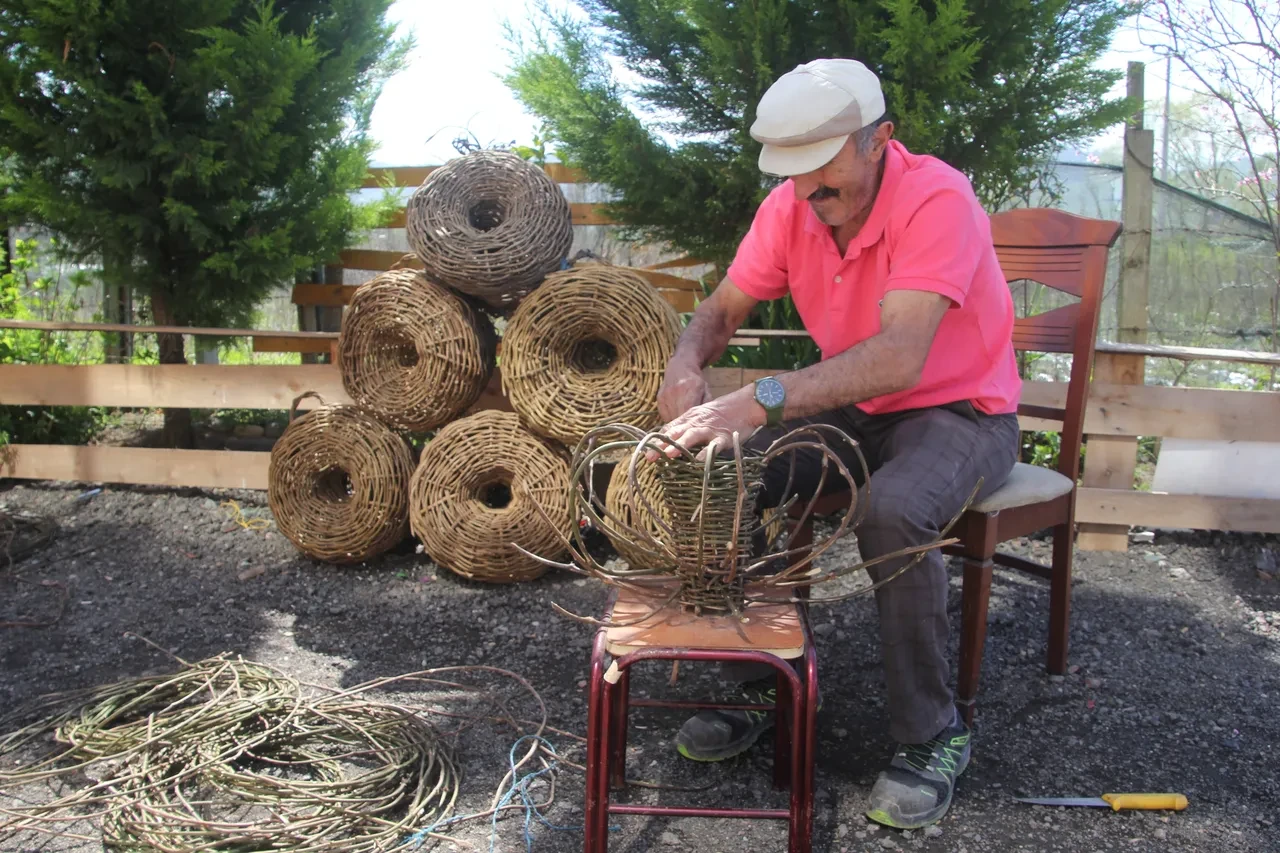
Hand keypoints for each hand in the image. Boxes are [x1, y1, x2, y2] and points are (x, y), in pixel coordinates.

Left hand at [647, 387, 762, 460]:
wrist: (748, 402)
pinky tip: (699, 461)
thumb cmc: (724, 412)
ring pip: (692, 436)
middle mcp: (697, 422)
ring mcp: (711, 429)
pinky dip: (707, 453)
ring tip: (668, 455)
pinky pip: (714, 445)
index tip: (646, 450)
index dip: (657, 440)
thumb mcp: (701, 415)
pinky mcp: (725, 436)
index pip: (669, 429)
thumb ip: (687, 426)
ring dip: (679, 445)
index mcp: (690, 417)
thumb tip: (672, 441)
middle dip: (661, 446)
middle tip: (649, 458)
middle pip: (676, 433)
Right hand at [657, 358, 710, 421]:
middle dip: (685, 423)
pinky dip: (670, 418)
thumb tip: (706, 421)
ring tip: (683, 419)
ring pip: (671, 418)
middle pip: (679, 416)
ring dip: (677, 421)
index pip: (689, 410)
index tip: (695, 427)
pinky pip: (664, 416)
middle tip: (690, 427)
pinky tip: (676, 413)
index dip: (691, 421)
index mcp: (692, 388)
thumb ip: (706, 404)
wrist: (680, 367)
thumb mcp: (706, 390)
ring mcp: (666, 394)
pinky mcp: (660, 398)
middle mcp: (677, 391)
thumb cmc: (695, 381)